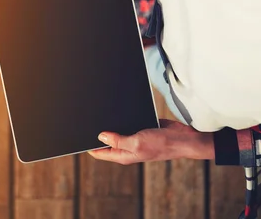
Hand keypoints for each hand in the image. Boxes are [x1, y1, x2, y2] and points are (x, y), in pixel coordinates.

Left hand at [86, 119, 214, 163]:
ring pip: (117, 129)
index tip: (79, 135)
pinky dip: (123, 115)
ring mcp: (134, 137)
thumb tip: (100, 136)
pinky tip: (117, 105)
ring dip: (111, 122)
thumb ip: (118, 140)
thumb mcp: (137, 142)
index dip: (89, 145)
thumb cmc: (161, 144)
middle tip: (87, 117)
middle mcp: (127, 146)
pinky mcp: (141, 127)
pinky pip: (127, 121)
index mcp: (123, 154)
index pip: (100, 152)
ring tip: (99, 108)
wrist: (181, 137)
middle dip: (98, 131)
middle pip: (107, 140)